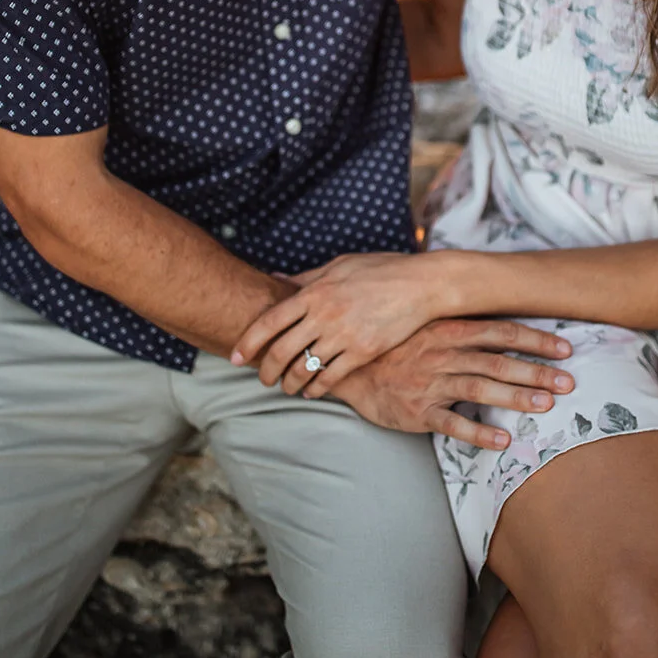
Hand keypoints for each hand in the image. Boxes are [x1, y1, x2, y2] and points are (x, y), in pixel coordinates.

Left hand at [231, 251, 455, 393]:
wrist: (422, 285)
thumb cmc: (382, 269)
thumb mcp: (340, 265)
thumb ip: (306, 277)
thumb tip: (278, 281)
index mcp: (315, 291)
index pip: (270, 320)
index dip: (248, 341)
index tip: (235, 357)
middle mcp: (325, 314)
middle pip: (281, 350)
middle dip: (265, 370)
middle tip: (262, 379)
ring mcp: (344, 334)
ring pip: (304, 368)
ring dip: (289, 383)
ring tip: (286, 388)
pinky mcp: (364, 351)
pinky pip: (331, 377)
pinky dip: (317, 389)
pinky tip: (312, 392)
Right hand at [329, 317, 574, 450]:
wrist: (349, 368)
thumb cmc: (396, 346)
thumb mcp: (427, 325)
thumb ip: (462, 325)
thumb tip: (502, 320)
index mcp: (448, 329)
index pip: (500, 330)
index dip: (534, 339)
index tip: (565, 348)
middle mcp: (442, 353)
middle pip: (497, 360)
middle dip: (536, 371)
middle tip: (568, 382)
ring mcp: (430, 382)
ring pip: (480, 388)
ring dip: (515, 396)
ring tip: (545, 406)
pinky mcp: (417, 411)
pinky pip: (451, 423)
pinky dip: (478, 431)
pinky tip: (502, 439)